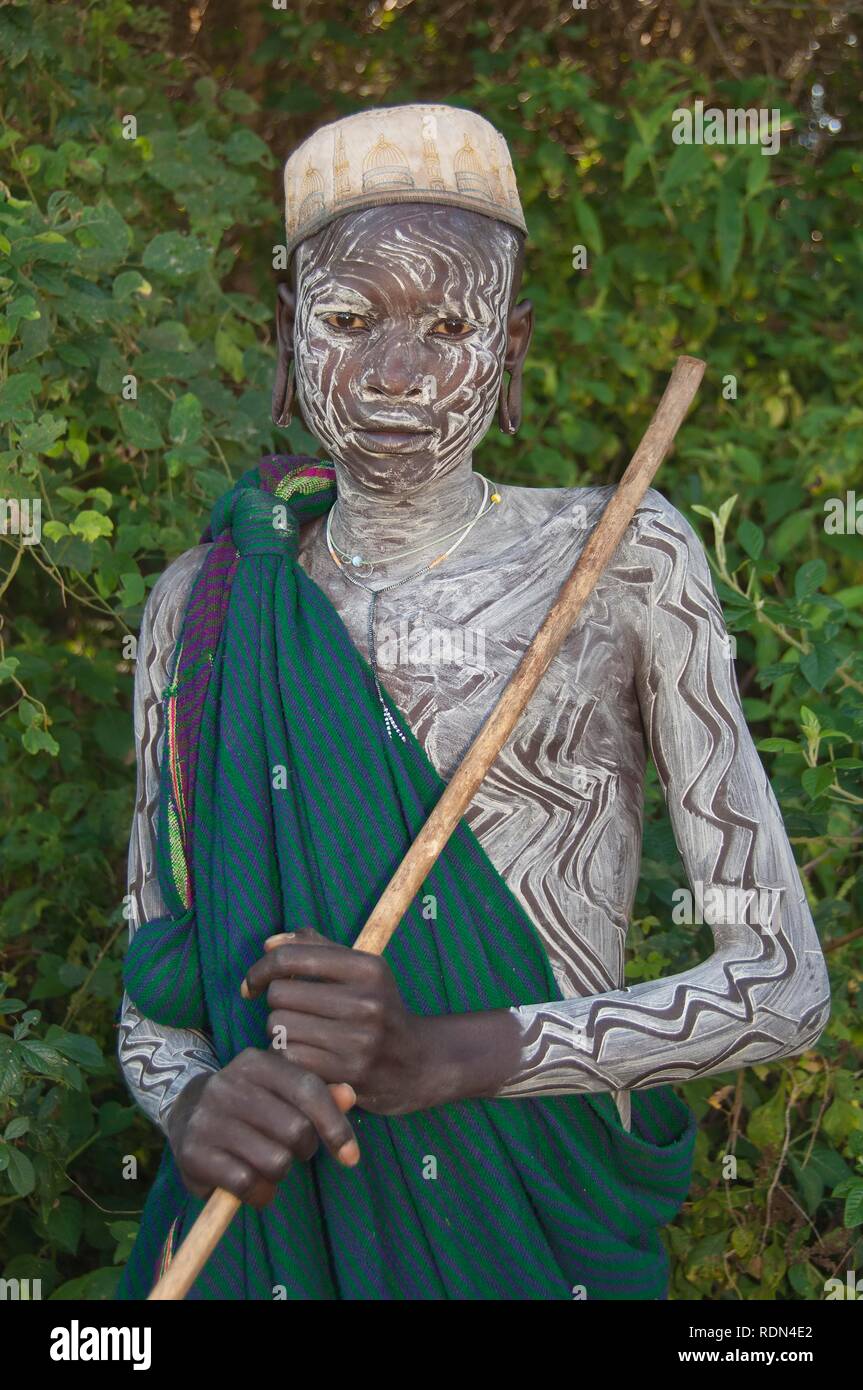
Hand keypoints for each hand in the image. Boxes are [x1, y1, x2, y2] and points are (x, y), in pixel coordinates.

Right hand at [166, 1049, 358, 1208]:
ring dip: (280, 1175)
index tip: (351, 1156)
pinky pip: (248, 1185)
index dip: (335, 1125)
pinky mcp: (193, 1153)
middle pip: (296, 1130)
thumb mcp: (280, 1091)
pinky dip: (259, 1194)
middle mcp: (228, 1085)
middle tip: (290, 1151)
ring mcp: (207, 1118)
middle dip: (303, 1150)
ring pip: (275, 1162)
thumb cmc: (250, 1105)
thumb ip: (318, 1094)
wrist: (185, 1113)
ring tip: (266, 1165)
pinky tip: (252, 1186)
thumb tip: (349, 1096)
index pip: (308, 1089)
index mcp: (256, 1062)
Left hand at [242, 928, 428, 1114]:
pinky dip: (288, 1057)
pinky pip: (289, 1057)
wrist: (417, 1063)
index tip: (253, 983)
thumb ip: (315, 948)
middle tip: (291, 1013)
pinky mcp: (349, 1073)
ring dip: (280, 1033)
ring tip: (301, 1035)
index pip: (290, 958)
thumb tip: (269, 944)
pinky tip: (304, 1056)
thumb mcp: (360, 971)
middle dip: (277, 1004)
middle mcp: (366, 1001)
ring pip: (280, 1027)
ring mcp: (359, 1039)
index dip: (260, 968)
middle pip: (279, 994)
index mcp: (368, 967)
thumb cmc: (378, 1009)